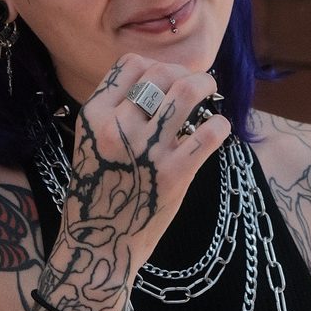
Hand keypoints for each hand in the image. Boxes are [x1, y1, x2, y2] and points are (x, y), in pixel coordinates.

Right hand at [56, 54, 231, 286]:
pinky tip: (217, 129)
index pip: (131, 64)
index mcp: (93, 116)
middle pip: (162, 73)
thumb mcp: (91, 143)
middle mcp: (117, 128)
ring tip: (211, 93)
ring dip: (206, 86)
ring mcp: (146, 150)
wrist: (98, 245)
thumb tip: (161, 80)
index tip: (169, 78)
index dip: (157, 65)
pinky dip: (219, 125)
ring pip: (187, 92)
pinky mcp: (174, 174)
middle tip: (196, 86)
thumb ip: (116, 112)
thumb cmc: (98, 192)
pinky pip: (209, 133)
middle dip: (185, 74)